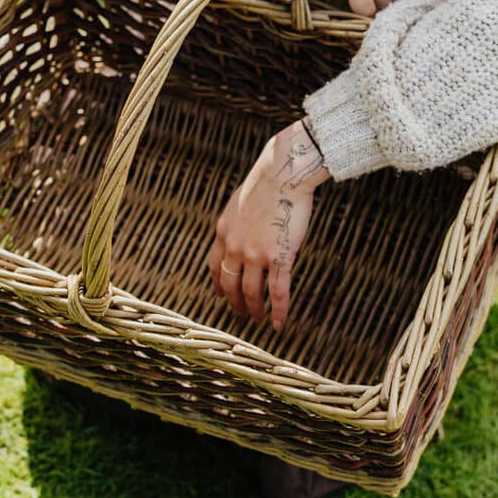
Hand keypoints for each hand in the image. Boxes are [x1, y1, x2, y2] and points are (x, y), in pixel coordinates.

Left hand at [206, 119, 330, 328]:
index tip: (222, 295)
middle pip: (230, 285)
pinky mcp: (279, 257)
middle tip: (241, 313)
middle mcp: (235, 247)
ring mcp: (256, 254)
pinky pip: (278, 292)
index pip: (215, 267)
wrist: (283, 173)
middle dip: (235, 303)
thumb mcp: (238, 203)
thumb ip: (236, 223)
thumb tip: (239, 231)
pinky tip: (279, 324)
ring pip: (251, 292)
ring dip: (253, 310)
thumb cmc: (266, 183)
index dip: (218, 285)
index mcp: (223, 233)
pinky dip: (278, 311)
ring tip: (257, 320)